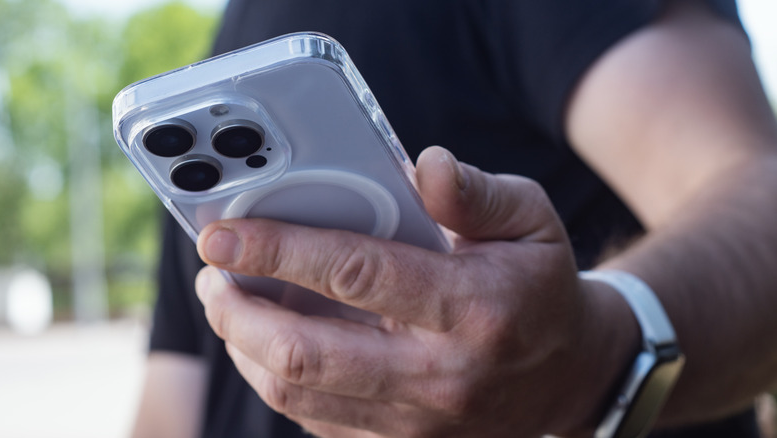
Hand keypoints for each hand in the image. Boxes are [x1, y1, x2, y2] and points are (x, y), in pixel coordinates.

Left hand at [195, 146, 635, 436]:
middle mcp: (440, 375)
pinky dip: (278, 380)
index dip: (279, 249)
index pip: (355, 274)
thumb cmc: (540, 286)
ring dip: (246, 347)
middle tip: (213, 275)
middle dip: (238, 311)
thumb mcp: (531, 220)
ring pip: (299, 395)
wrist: (570, 375)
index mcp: (471, 307)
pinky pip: (317, 421)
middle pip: (307, 354)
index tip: (222, 234)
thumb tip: (423, 165)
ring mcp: (419, 423)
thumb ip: (475, 194)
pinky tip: (269, 343)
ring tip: (229, 304)